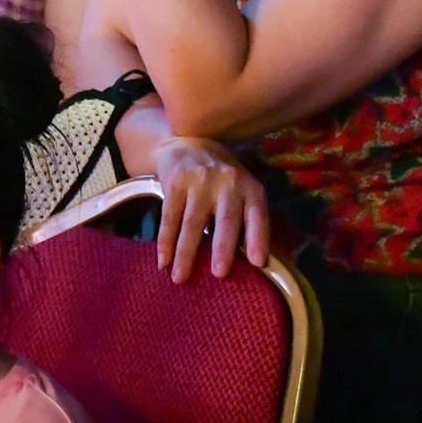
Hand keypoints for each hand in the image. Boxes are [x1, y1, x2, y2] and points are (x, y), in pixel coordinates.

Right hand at [150, 136, 270, 282]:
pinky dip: (165, 242)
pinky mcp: (175, 182)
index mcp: (249, 188)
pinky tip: (163, 262)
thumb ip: (247, 219)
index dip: (258, 238)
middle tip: (219, 273)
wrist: (186, 144)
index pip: (257, 215)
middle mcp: (227, 182)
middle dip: (222, 247)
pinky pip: (169, 218)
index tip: (258, 262)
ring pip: (192, 223)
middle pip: (225, 220)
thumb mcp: (241, 190)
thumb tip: (253, 264)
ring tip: (180, 278)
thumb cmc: (221, 179)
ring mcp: (200, 180)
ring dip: (185, 253)